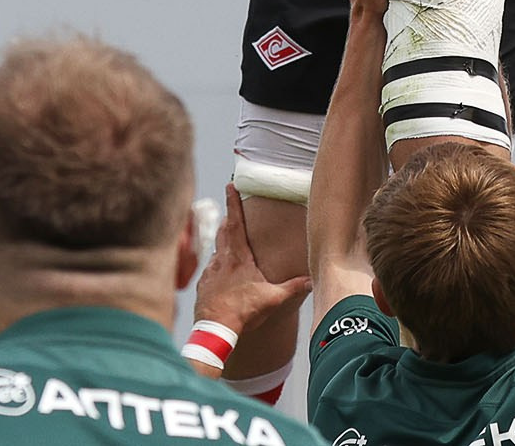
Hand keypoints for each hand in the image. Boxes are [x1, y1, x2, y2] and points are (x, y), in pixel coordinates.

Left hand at [190, 186, 310, 338]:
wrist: (214, 329)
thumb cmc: (243, 311)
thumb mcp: (272, 299)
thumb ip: (293, 287)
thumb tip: (312, 280)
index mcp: (239, 257)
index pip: (235, 223)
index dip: (233, 202)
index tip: (230, 186)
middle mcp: (221, 259)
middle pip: (223, 232)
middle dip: (228, 220)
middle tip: (232, 212)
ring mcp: (209, 272)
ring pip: (215, 250)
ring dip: (222, 244)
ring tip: (229, 244)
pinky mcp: (202, 285)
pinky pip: (209, 269)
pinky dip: (216, 267)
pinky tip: (221, 275)